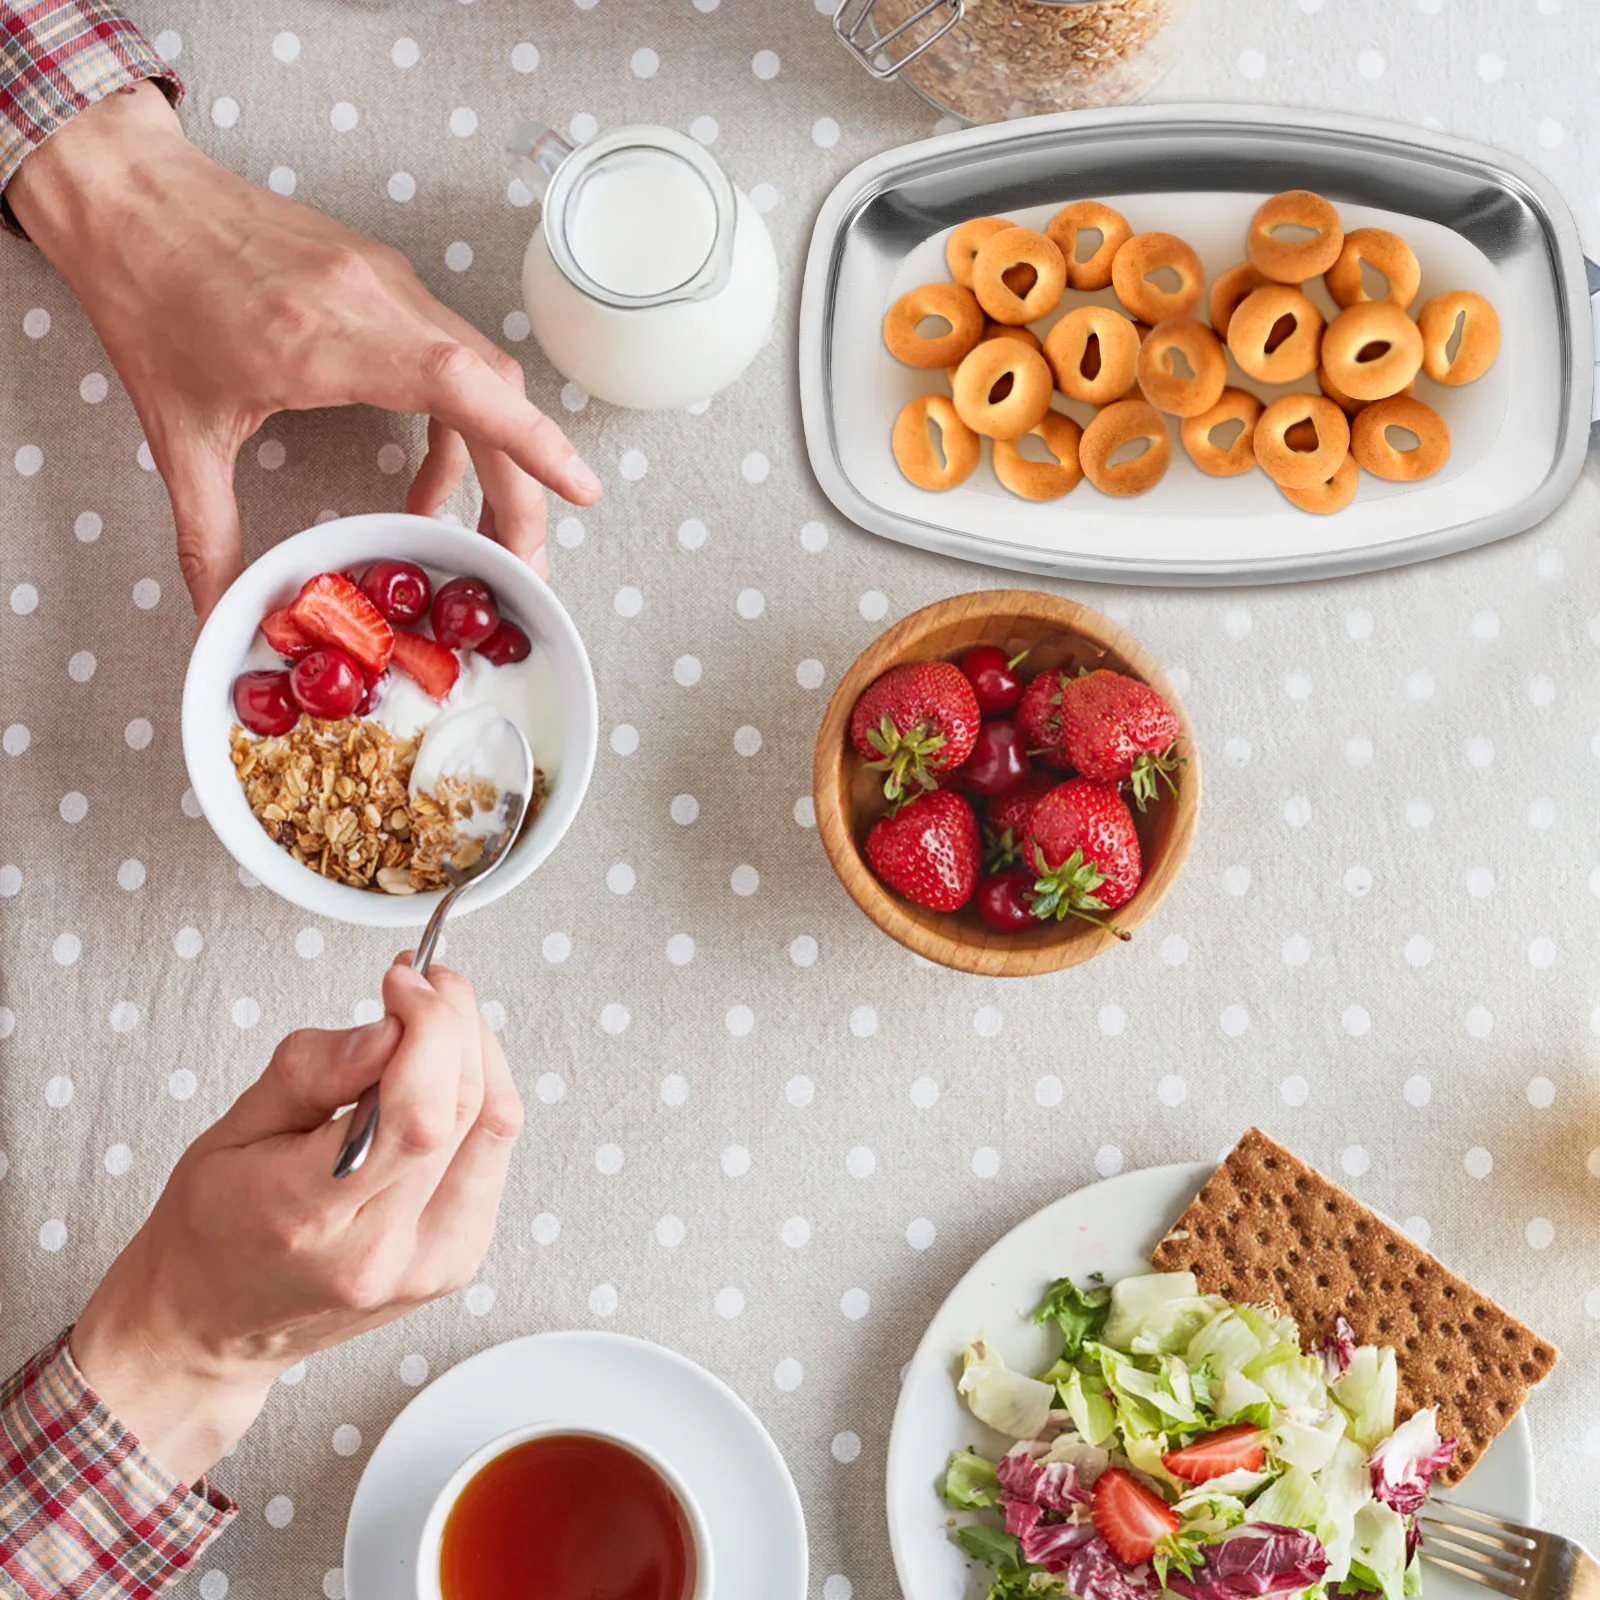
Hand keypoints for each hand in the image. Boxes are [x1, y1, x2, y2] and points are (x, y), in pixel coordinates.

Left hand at [7, 82, 599, 617]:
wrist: (128, 193)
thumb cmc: (147, 299)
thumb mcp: (176, 432)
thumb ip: (206, 535)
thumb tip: (218, 616)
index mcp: (326, 338)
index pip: (463, 384)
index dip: (533, 439)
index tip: (581, 490)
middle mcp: (374, 302)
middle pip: (494, 393)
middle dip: (523, 486)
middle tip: (519, 562)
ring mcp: (387, 282)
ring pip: (483, 372)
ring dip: (493, 454)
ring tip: (469, 529)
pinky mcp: (386, 277)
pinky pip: (452, 352)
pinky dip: (458, 420)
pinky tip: (426, 474)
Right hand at [69, 958, 522, 1485]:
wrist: (209, 1326)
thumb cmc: (212, 1228)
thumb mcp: (233, 1128)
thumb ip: (314, 1070)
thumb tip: (389, 1027)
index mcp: (309, 1215)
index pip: (416, 1113)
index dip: (430, 1028)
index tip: (406, 979)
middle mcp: (380, 1251)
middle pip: (466, 1111)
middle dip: (457, 1023)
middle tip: (425, 985)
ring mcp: (429, 1265)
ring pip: (496, 1129)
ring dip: (478, 1055)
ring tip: (434, 1025)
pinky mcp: (456, 1263)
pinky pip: (493, 1158)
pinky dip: (478, 1100)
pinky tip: (441, 1081)